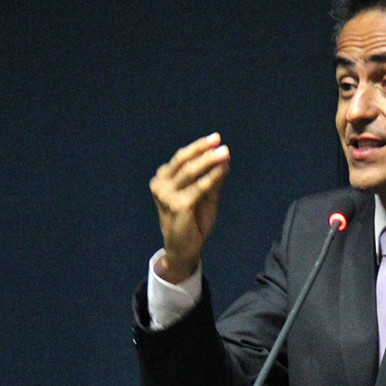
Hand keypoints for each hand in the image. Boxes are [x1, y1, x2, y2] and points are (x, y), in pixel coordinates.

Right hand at [149, 133, 229, 282]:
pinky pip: (198, 187)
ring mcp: (166, 195)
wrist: (185, 247)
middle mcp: (160, 184)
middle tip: (219, 142)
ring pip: (190, 172)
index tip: (216, 138)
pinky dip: (211, 178)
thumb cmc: (193, 220)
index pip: (182, 158)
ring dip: (209, 161)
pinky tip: (222, 170)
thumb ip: (213, 178)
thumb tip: (224, 159)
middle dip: (202, 150)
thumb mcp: (205, 195)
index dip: (198, 147)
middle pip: (184, 161)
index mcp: (164, 179)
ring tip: (224, 153)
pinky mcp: (177, 205)